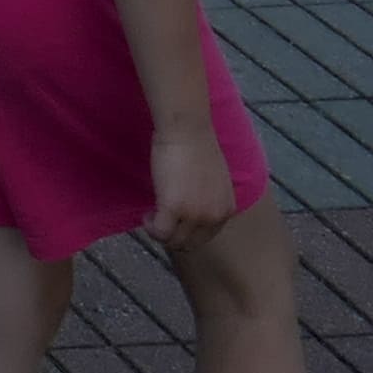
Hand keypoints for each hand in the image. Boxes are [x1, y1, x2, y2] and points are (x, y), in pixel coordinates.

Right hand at [141, 123, 239, 250]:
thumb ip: (209, 199)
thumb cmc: (197, 145)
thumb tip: (193, 207)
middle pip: (189, 243)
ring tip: (152, 216)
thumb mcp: (214, 180)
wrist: (187, 129)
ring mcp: (194, 214)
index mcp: (225, 210)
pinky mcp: (173, 208)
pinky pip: (159, 232)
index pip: (205, 237)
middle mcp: (213, 216)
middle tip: (159, 220)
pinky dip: (150, 227)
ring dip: (160, 232)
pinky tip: (146, 215)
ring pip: (173, 240)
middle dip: (173, 236)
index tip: (174, 222)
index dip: (186, 233)